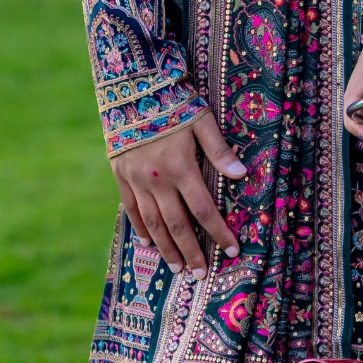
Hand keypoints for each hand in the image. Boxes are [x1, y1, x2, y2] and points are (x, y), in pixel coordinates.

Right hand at [113, 109, 245, 275]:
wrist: (129, 88)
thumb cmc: (172, 102)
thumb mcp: (201, 120)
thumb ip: (219, 150)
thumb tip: (241, 175)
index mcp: (180, 167)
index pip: (203, 209)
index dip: (218, 232)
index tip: (230, 250)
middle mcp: (157, 180)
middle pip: (177, 224)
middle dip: (191, 251)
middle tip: (201, 273)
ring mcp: (136, 180)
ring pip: (153, 223)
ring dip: (166, 248)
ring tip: (178, 268)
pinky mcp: (120, 176)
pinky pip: (131, 209)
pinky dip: (141, 228)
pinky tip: (149, 243)